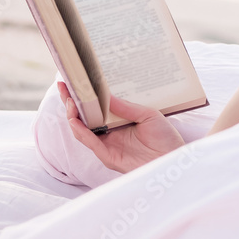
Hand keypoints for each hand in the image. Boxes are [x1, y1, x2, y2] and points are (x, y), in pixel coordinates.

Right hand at [57, 81, 184, 173]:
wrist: (175, 158)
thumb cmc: (165, 137)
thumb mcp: (147, 114)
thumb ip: (125, 107)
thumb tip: (104, 93)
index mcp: (117, 121)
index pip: (95, 107)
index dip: (82, 96)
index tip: (71, 80)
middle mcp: (109, 133)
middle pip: (83, 118)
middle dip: (70, 103)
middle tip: (64, 87)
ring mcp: (108, 145)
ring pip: (82, 131)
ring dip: (73, 116)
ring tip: (68, 101)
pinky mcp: (109, 157)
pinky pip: (91, 144)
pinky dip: (81, 132)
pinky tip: (75, 122)